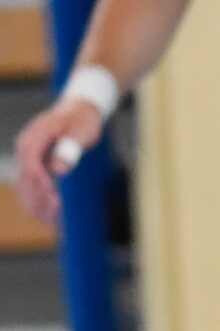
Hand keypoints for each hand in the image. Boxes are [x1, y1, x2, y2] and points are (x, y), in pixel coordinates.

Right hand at [12, 97, 104, 227]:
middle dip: (38, 199)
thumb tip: (58, 169)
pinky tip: (52, 217)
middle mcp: (25, 149)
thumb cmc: (82, 119)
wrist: (79, 110)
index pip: (31, 165)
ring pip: (26, 187)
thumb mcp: (82, 129)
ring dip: (37, 205)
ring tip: (53, 220)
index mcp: (33, 138)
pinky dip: (39, 202)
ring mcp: (28, 159)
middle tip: (56, 214)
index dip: (41, 183)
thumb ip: (71, 147)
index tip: (54, 198)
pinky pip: (33, 187)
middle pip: (25, 179)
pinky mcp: (35, 167)